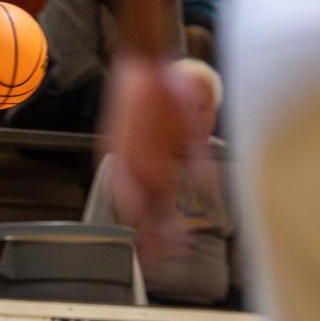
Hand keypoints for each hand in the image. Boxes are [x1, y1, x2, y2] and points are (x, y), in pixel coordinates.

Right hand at [102, 57, 194, 260]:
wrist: (142, 65)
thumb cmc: (170, 92)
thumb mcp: (196, 131)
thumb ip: (200, 166)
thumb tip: (207, 195)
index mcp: (154, 166)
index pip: (160, 213)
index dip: (170, 235)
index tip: (181, 246)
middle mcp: (133, 170)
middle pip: (140, 219)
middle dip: (152, 241)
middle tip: (167, 255)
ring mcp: (119, 163)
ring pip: (124, 208)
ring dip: (138, 227)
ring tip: (148, 244)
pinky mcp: (112, 155)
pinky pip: (117, 189)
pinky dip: (127, 206)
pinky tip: (135, 214)